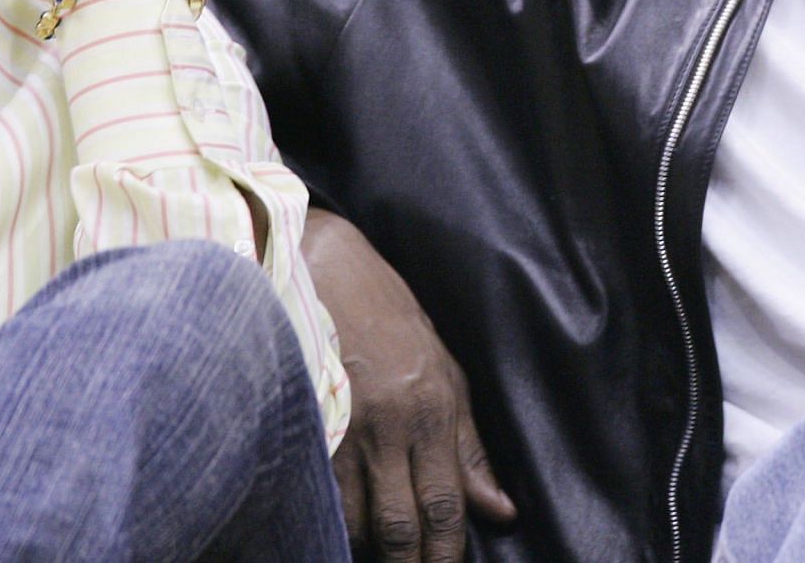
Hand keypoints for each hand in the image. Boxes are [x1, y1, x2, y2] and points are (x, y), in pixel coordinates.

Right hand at [304, 209, 515, 561]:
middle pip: (399, 526)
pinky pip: (318, 495)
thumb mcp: (447, 373)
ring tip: (379, 555)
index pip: (445, 506)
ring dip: (366, 549)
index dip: (446, 553)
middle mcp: (389, 426)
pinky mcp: (303, 425)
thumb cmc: (393, 319)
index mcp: (432, 411)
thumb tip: (501, 511)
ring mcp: (341, 428)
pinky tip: (339, 529)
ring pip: (354, 521)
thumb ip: (470, 448)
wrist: (323, 271)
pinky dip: (329, 522)